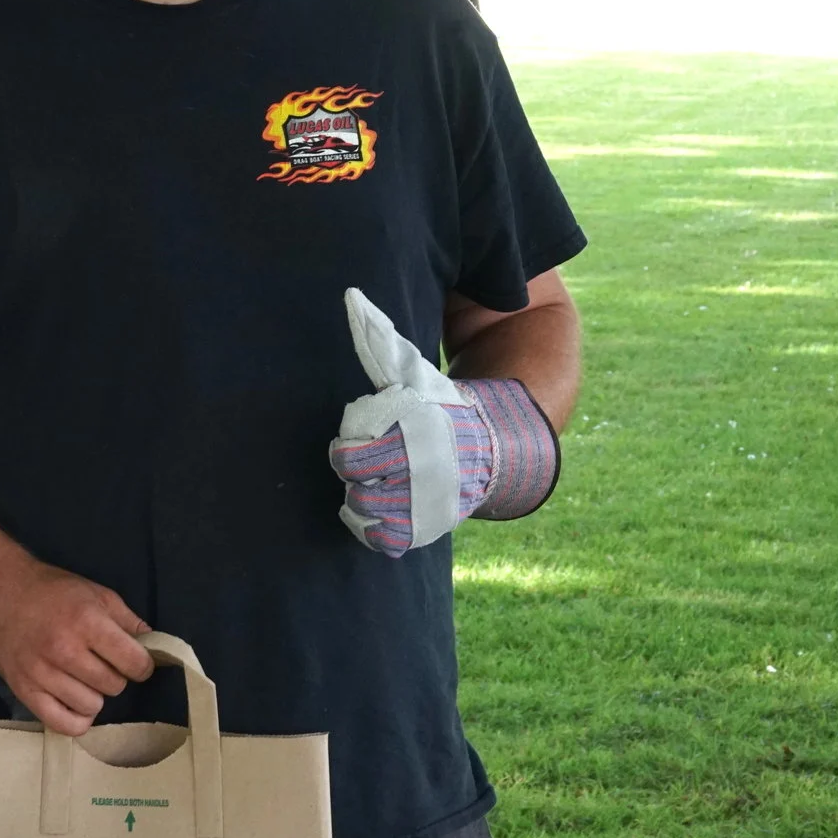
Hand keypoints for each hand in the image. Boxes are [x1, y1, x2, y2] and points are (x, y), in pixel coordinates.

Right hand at [0, 556, 152, 735]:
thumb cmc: (50, 589)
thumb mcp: (95, 592)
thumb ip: (128, 620)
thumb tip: (155, 646)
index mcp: (86, 622)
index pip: (135, 663)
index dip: (142, 664)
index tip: (134, 660)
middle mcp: (64, 650)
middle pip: (114, 686)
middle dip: (115, 676)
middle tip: (101, 662)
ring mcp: (42, 673)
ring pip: (92, 706)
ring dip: (94, 695)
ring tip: (83, 678)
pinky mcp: (24, 690)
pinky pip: (62, 724)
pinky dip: (76, 720)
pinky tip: (75, 703)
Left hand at [330, 289, 558, 556]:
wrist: (489, 447)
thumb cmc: (437, 406)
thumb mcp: (412, 372)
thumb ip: (379, 339)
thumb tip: (351, 296)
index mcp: (409, 437)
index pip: (348, 458)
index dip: (348, 450)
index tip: (360, 440)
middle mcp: (417, 475)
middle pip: (355, 487)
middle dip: (358, 474)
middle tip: (372, 462)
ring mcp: (423, 506)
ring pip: (365, 513)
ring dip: (364, 499)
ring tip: (379, 482)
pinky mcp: (425, 530)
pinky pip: (383, 541)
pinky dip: (375, 529)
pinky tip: (380, 509)